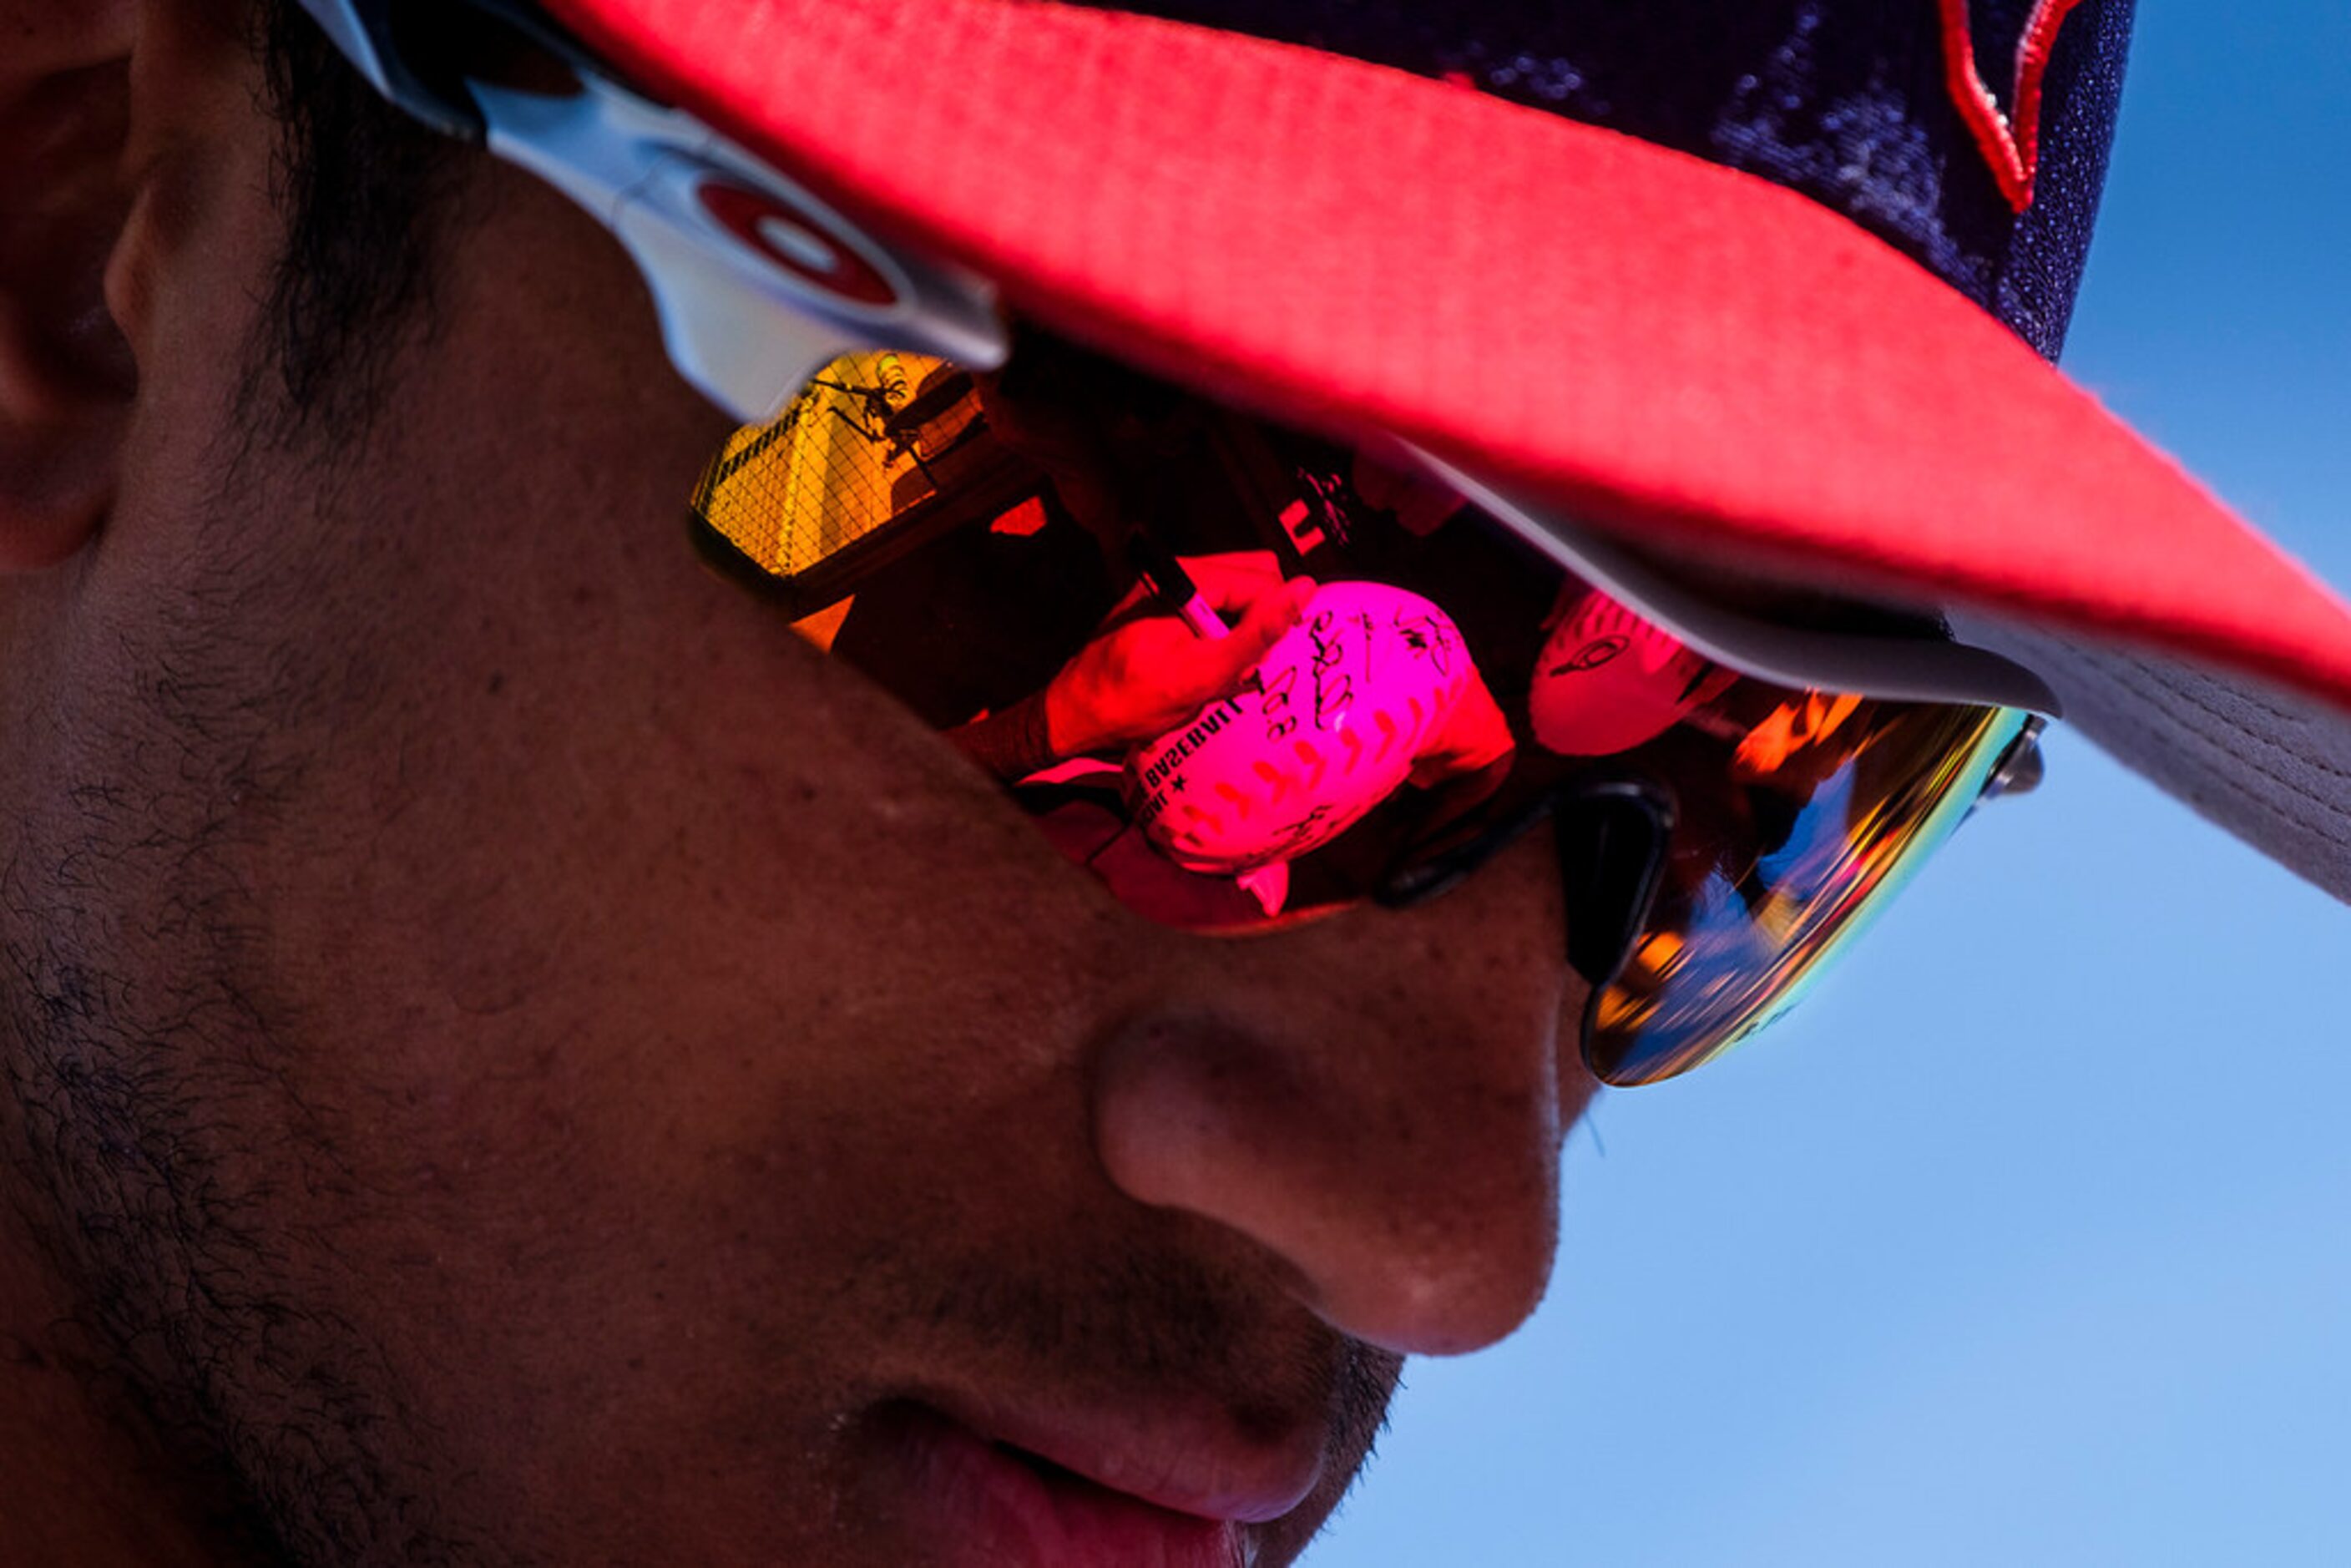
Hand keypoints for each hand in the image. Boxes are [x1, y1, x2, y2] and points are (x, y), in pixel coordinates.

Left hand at [1043, 552, 1316, 757]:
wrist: (1072, 715)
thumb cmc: (1133, 700)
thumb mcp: (1202, 673)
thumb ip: (1256, 632)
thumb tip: (1306, 588)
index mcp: (1189, 577)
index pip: (1265, 580)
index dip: (1274, 623)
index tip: (1258, 663)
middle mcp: (1181, 572)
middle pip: (1255, 579)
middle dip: (1260, 622)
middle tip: (1241, 667)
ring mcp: (1172, 588)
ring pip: (1238, 597)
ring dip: (1242, 634)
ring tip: (1219, 673)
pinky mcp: (1166, 607)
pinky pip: (1215, 610)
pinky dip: (1222, 639)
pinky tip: (1204, 671)